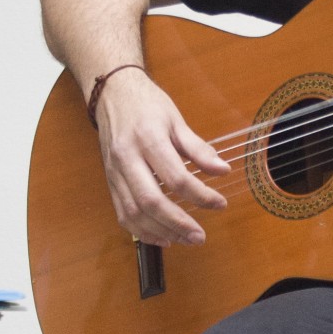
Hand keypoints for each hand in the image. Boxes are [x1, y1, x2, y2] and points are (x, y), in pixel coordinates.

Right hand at [95, 70, 229, 246]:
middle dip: (178, 223)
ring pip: (134, 212)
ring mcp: (114, 172)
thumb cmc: (147, 105)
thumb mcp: (176, 120)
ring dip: (161, 231)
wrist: (111, 93)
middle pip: (151, 201)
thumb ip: (198, 148)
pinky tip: (162, 237)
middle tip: (200, 236)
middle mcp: (127, 158)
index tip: (220, 204)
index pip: (176, 177)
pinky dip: (142, 231)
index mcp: (148, 139)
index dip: (200, 195)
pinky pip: (122, 213)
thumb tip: (222, 170)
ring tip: (185, 239)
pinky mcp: (109, 181)